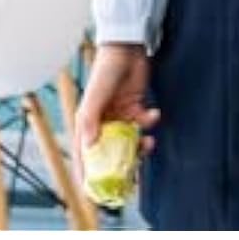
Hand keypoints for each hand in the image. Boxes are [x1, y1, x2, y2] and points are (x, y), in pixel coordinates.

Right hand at [73, 43, 158, 181]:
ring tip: (148, 142)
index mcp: (87, 123)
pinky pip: (142, 124)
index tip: (94, 193)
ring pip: (130, 141)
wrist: (127, 46)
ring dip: (140, 145)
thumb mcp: (95, 96)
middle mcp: (103, 122)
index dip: (88, 174)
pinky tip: (153, 113)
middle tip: (133, 176)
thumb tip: (87, 147)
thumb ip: (90, 121)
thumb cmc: (105, 69)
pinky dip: (149, 122)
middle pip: (111, 152)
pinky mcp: (135, 107)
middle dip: (122, 164)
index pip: (85, 154)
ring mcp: (120, 115)